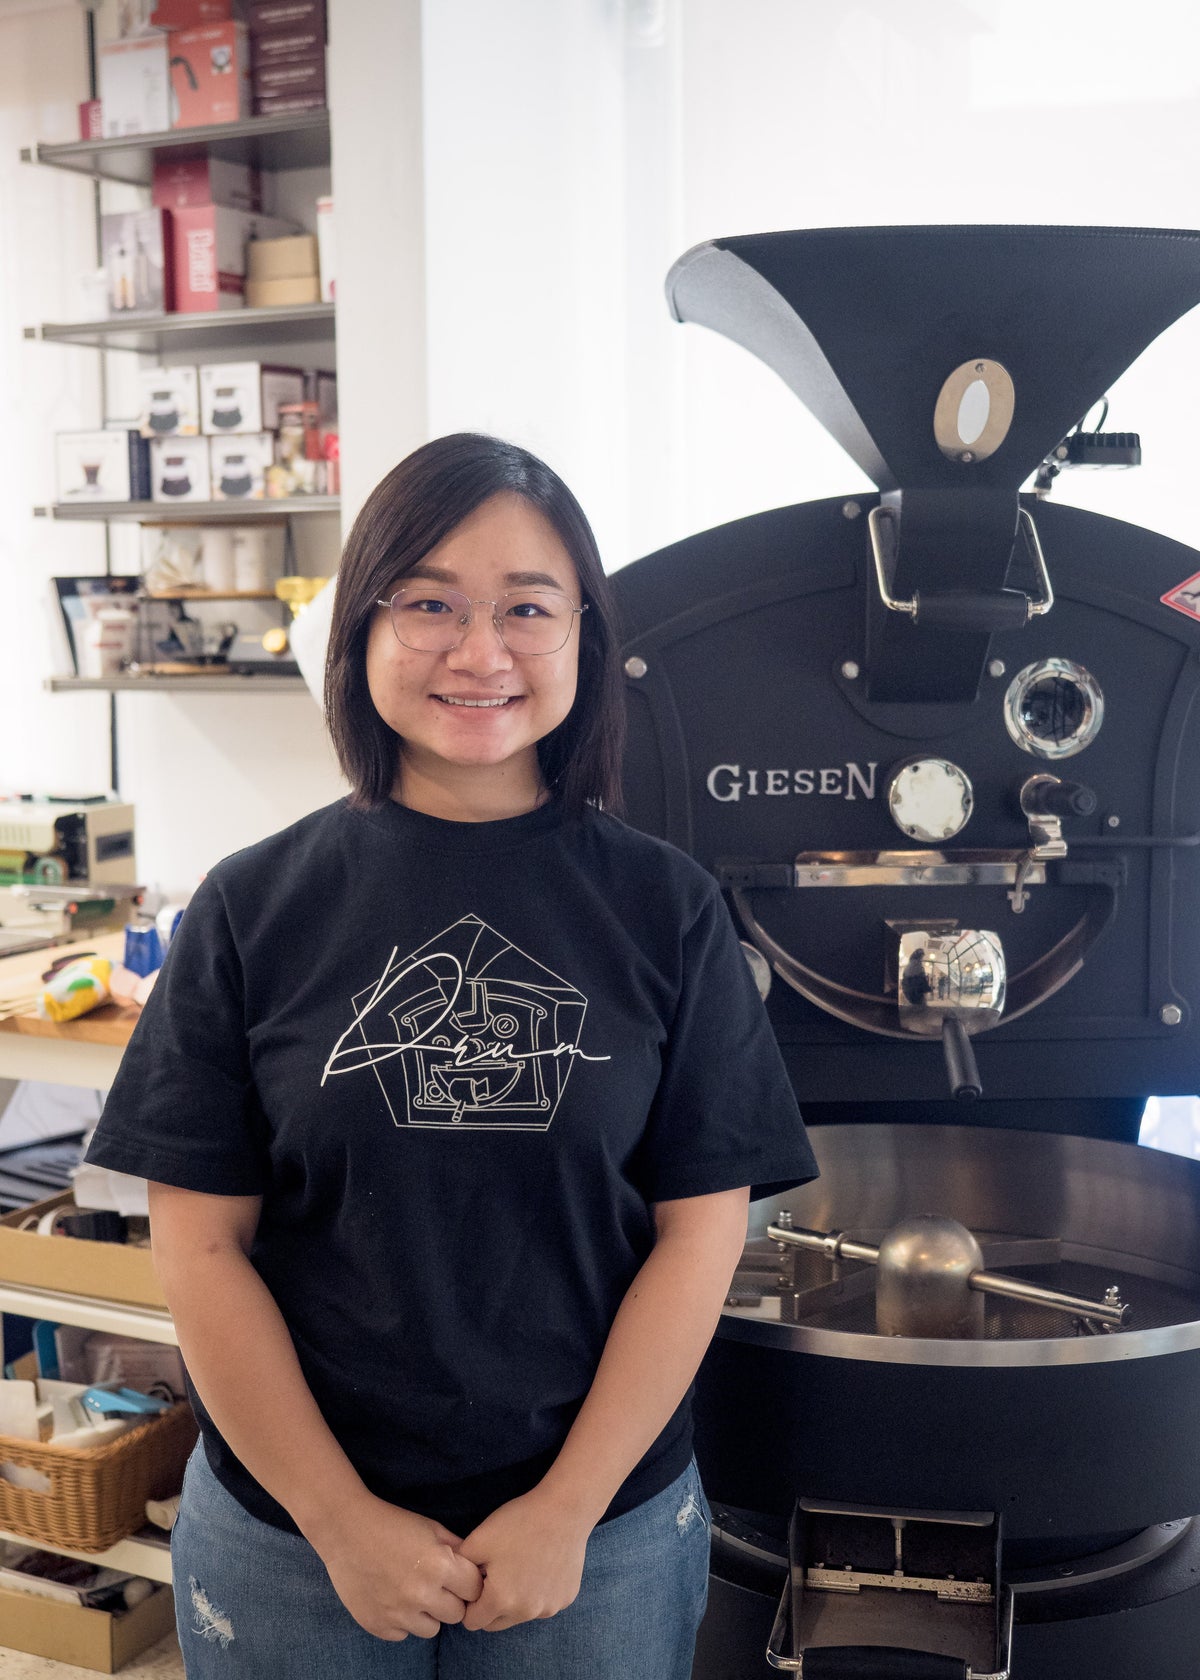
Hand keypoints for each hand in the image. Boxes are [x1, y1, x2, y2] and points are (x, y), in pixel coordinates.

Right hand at [309, 1491, 483, 1639]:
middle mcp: (422, 1595)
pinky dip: (401, 1620)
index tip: (458, 1576)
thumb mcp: (431, 1527)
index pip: (474, 1590)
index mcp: (440, 1566)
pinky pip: (403, 1634)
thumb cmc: (392, 1523)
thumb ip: (457, 1549)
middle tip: (436, 1584)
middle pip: (456, 1614)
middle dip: (450, 1600)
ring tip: (412, 1592)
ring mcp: (399, 1614)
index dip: (468, 1582)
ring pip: (431, 1629)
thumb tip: (477, 1567)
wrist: (346, 1530)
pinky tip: (392, 1597)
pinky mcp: (379, 1626)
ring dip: (427, 1614)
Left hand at [458, 1489, 592, 1631]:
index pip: (472, 1622)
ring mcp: (549, 1608)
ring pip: (520, 1615)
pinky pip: (543, 1604)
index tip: (475, 1582)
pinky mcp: (565, 1599)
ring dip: (515, 1600)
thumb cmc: (518, 1523)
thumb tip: (448, 1579)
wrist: (564, 1510)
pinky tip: (540, 1566)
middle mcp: (525, 1613)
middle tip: (495, 1574)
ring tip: (519, 1566)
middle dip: (490, 1606)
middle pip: (495, 1623)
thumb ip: (458, 1565)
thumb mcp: (479, 1539)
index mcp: (500, 1601)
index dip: (469, 1603)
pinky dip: (538, 1593)